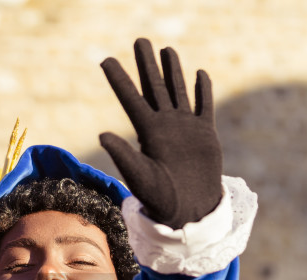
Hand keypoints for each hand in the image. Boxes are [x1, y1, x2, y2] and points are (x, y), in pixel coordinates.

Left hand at [100, 38, 222, 228]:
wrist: (189, 211)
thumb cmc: (161, 199)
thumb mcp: (139, 176)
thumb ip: (123, 155)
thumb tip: (101, 135)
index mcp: (147, 132)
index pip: (130, 98)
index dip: (119, 78)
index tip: (105, 60)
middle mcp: (165, 125)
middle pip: (154, 87)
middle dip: (147, 64)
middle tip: (140, 40)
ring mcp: (186, 128)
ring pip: (178, 91)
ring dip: (173, 71)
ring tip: (167, 50)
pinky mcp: (205, 134)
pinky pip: (203, 106)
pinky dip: (202, 90)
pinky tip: (199, 74)